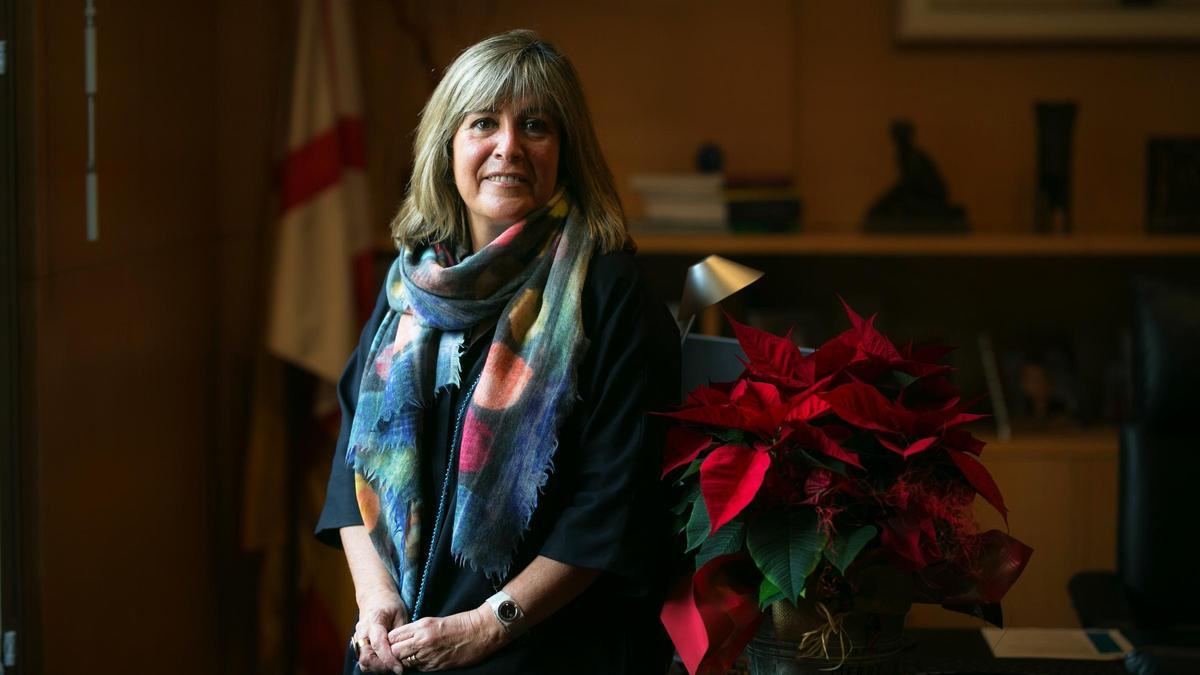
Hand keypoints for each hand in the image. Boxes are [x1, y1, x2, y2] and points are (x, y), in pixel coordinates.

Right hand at [353, 587, 408, 672]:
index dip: (388, 659)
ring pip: (363, 661)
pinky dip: (374, 665)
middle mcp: (362, 631)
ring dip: (378, 668)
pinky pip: (364, 660)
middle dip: (382, 667)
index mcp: (374, 620)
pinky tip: (386, 662)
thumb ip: (400, 633)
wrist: (374, 596)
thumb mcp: (400, 614)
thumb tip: (404, 652)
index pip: (378, 644)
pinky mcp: (358, 644)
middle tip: (398, 668)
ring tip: (393, 666)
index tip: (399, 669)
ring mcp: (358, 638)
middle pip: (367, 657)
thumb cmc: (390, 604)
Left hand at [387, 605, 507, 670]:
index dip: (388, 641)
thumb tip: (401, 640)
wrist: (480, 631)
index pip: (393, 636)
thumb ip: (416, 630)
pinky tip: (424, 660)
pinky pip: (419, 668)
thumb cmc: (459, 624)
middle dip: (392, 654)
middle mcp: (422, 640)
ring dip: (404, 661)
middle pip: (394, 651)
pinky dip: (418, 666)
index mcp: (421, 626)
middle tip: (394, 654)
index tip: (389, 643)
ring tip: (409, 658)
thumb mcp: (433, 621)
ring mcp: (429, 654)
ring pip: (405, 662)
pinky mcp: (437, 665)